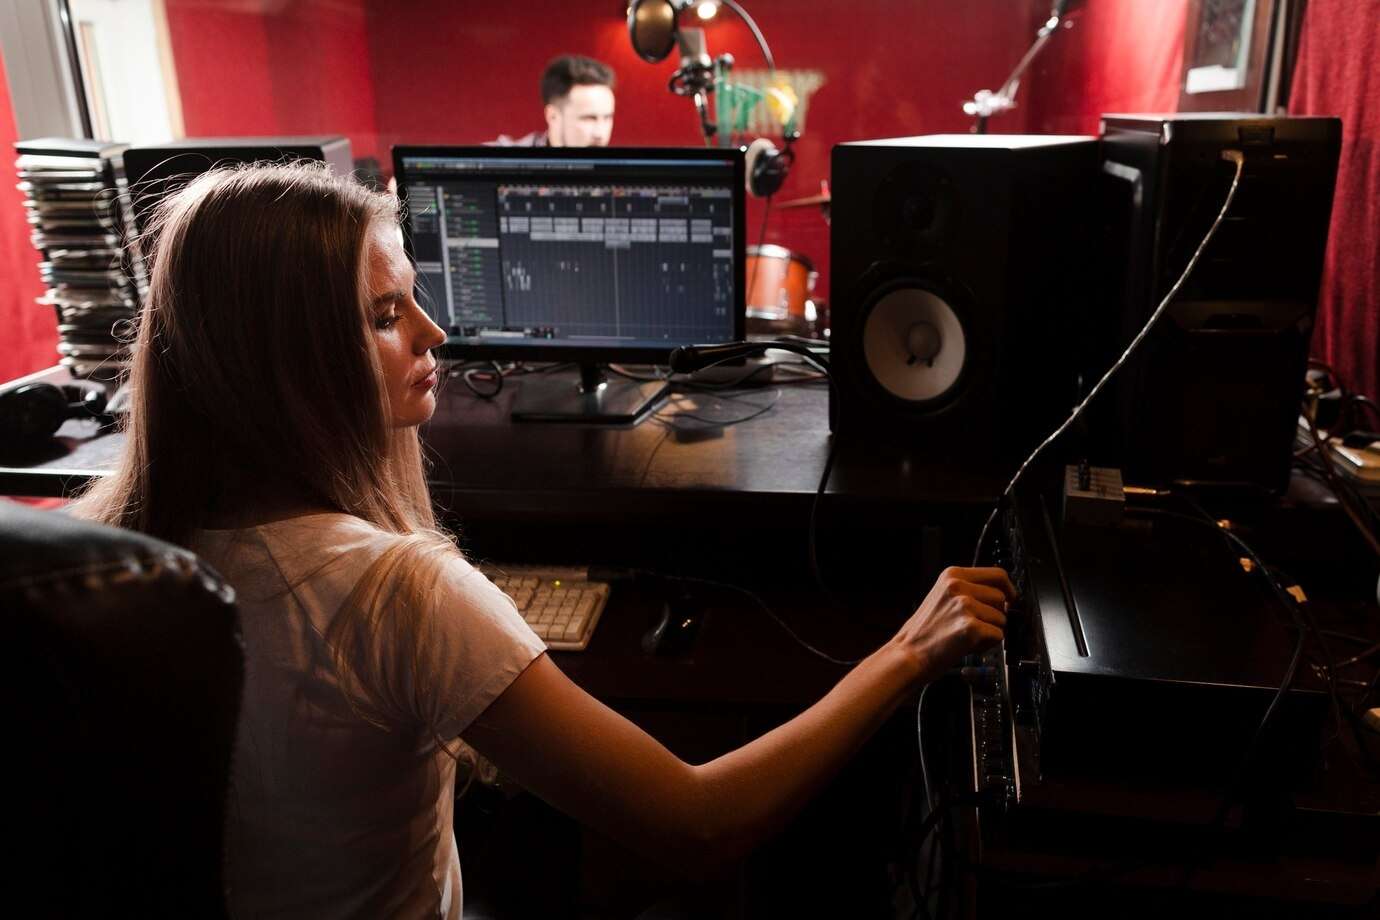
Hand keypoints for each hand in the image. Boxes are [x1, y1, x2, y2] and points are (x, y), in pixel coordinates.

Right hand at [890, 566, 1014, 679]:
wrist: (908, 655)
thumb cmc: (924, 632)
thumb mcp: (942, 596)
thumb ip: (968, 590)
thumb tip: (1001, 595)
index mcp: (952, 575)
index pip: (997, 574)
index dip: (1008, 588)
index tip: (1010, 599)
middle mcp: (959, 586)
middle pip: (1001, 597)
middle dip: (995, 614)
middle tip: (975, 626)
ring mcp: (965, 606)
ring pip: (1001, 618)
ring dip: (990, 631)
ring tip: (966, 637)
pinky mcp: (971, 627)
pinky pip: (998, 636)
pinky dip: (987, 645)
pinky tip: (968, 646)